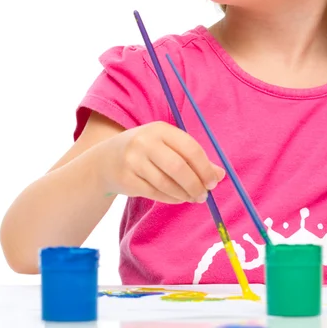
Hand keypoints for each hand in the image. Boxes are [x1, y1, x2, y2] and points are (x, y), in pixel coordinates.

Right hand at [96, 121, 225, 203]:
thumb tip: (220, 175)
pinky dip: (171, 198)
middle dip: (195, 184)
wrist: (106, 159)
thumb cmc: (147, 151)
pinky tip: (178, 198)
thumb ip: (194, 158)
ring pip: (166, 183)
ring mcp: (133, 160)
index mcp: (161, 129)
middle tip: (204, 195)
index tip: (214, 182)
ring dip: (184, 194)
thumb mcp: (168, 146)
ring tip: (193, 198)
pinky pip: (155, 193)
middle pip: (178, 167)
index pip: (189, 148)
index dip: (205, 167)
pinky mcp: (126, 179)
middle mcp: (145, 142)